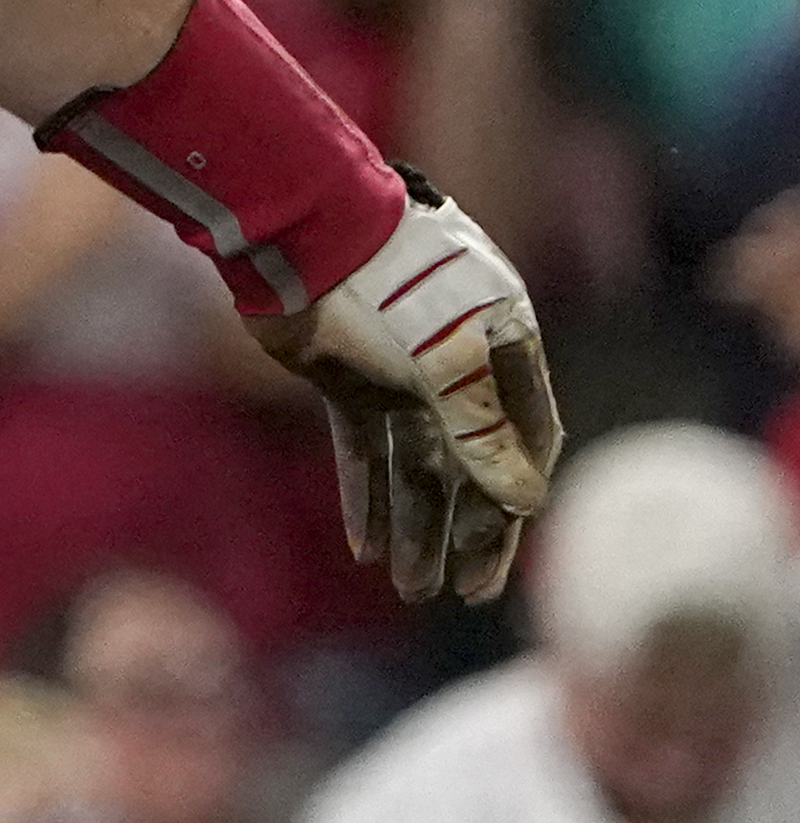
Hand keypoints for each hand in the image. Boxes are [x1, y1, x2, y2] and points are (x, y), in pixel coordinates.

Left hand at [250, 178, 558, 601]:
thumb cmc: (389, 284)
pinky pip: (364, 448)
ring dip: (414, 526)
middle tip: (459, 594)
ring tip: (410, 588)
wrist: (295, 228)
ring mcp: (400, 370)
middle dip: (467, 530)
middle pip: (473, 462)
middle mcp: (458, 362)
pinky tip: (365, 548)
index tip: (499, 558)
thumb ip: (481, 431)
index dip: (515, 500)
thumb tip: (524, 504)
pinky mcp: (346, 376)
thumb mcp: (447, 359)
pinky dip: (366, 495)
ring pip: (416, 464)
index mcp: (504, 346)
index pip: (526, 440)